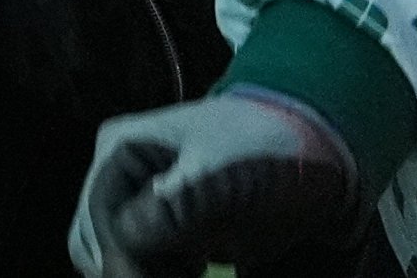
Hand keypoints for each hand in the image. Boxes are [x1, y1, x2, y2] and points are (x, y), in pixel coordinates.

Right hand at [69, 91, 363, 277]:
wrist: (320, 151)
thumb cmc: (266, 152)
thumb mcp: (219, 175)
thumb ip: (171, 211)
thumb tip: (124, 244)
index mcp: (120, 152)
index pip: (98, 220)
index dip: (120, 261)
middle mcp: (122, 178)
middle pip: (96, 243)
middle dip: (126, 270)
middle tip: (181, 276)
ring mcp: (145, 204)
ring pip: (117, 258)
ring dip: (141, 273)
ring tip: (190, 272)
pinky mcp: (172, 229)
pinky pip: (148, 264)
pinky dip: (159, 275)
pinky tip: (193, 273)